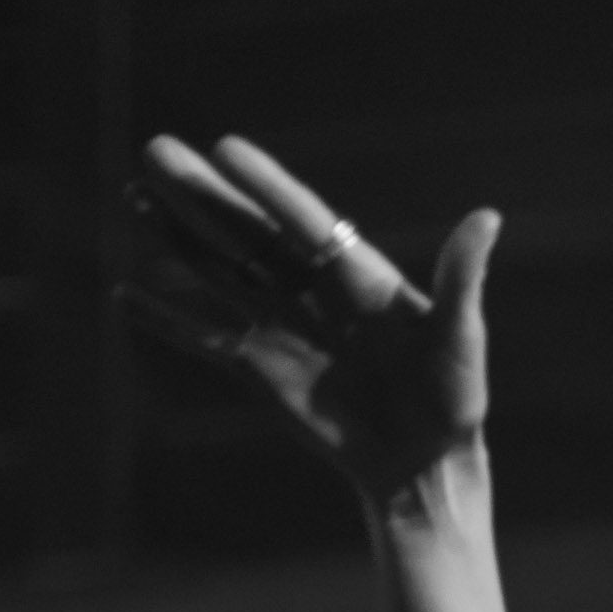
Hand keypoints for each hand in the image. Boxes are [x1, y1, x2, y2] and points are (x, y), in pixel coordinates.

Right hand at [118, 134, 494, 497]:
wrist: (425, 463)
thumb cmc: (454, 400)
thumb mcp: (461, 339)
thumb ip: (463, 278)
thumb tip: (487, 217)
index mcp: (359, 274)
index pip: (303, 220)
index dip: (265, 186)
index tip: (225, 148)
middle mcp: (313, 291)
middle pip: (248, 233)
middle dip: (202, 195)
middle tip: (155, 149)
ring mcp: (283, 327)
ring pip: (219, 272)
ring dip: (175, 238)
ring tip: (132, 195)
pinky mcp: (262, 370)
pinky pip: (205, 338)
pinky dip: (167, 319)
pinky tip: (125, 294)